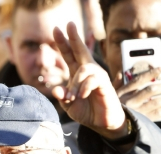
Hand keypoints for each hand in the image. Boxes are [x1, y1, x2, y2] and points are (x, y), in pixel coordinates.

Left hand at [52, 22, 127, 139]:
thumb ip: (62, 97)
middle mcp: (87, 72)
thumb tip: (55, 90)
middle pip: (81, 50)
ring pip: (84, 69)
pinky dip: (84, 88)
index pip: (69, 55)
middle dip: (74, 37)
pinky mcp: (104, 84)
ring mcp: (97, 76)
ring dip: (75, 83)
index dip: (63, 42)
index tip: (56, 29)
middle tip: (69, 24)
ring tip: (72, 97)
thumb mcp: (69, 106)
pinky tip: (81, 96)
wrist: (101, 123)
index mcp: (77, 74)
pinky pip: (93, 80)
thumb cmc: (86, 111)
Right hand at [114, 68, 160, 121]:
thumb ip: (116, 84)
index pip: (139, 80)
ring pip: (157, 102)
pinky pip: (158, 114)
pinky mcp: (142, 121)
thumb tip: (121, 73)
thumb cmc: (111, 109)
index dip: (151, 73)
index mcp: (122, 94)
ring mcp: (137, 112)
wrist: (111, 126)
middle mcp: (130, 102)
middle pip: (151, 90)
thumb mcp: (111, 96)